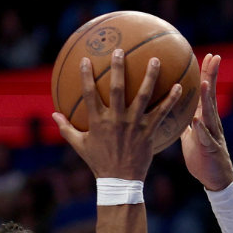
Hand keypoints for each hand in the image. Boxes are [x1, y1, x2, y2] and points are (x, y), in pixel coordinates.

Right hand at [52, 51, 182, 181]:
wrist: (120, 181)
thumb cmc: (99, 162)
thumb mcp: (79, 145)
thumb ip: (66, 128)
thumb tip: (53, 114)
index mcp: (98, 121)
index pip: (89, 93)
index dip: (86, 75)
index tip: (86, 59)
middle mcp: (116, 119)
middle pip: (116, 88)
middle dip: (118, 68)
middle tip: (120, 50)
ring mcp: (134, 124)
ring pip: (143, 96)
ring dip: (150, 77)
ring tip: (156, 60)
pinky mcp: (149, 131)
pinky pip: (162, 112)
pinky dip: (171, 99)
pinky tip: (179, 86)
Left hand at [179, 54, 232, 190]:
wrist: (215, 179)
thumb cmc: (201, 156)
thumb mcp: (190, 136)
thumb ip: (183, 122)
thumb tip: (170, 109)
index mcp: (204, 118)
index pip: (205, 92)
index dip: (206, 74)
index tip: (206, 56)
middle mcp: (210, 123)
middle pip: (211, 96)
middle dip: (212, 76)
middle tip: (213, 57)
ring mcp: (212, 135)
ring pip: (210, 113)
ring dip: (207, 98)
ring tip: (204, 83)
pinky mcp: (211, 149)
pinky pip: (205, 138)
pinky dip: (201, 129)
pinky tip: (198, 120)